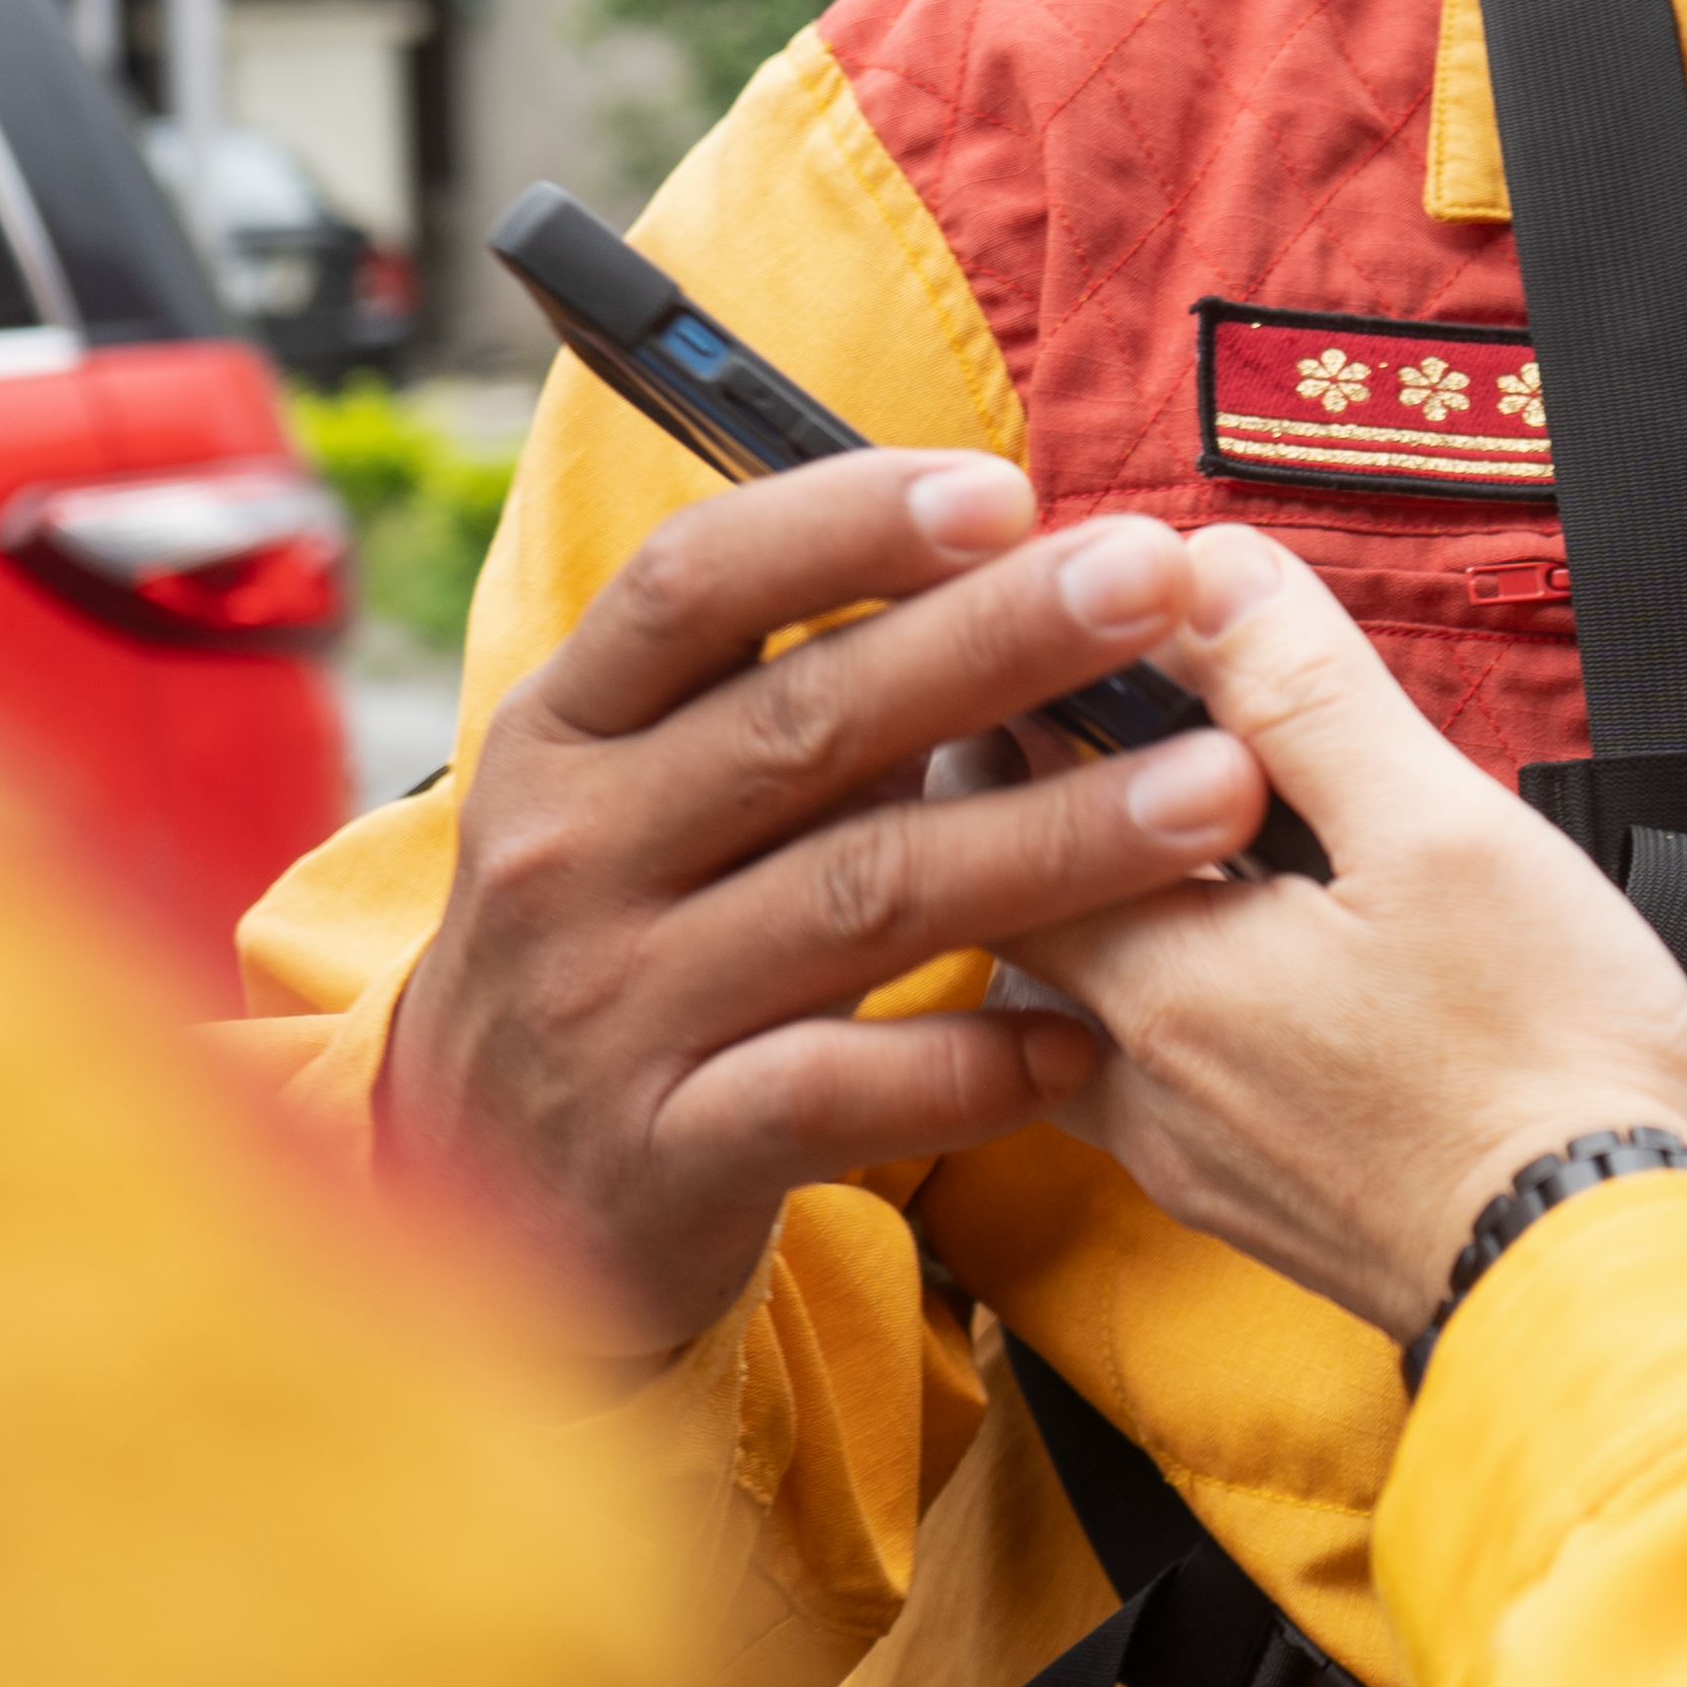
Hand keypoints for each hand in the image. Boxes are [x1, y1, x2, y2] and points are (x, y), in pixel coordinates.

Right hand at [381, 453, 1265, 1350]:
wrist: (474, 1196)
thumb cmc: (626, 940)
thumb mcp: (649, 794)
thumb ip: (799, 696)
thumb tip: (1021, 572)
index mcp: (568, 729)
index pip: (693, 585)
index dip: (847, 523)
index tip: (1004, 490)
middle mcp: (570, 854)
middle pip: (806, 724)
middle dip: (999, 642)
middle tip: (1158, 584)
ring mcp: (609, 1010)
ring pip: (858, 899)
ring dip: (1051, 841)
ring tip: (1213, 794)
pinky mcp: (660, 1157)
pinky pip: (837, 1094)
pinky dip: (968, 1065)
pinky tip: (1083, 1039)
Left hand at [1001, 530, 1686, 1345]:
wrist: (1613, 1280)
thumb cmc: (1549, 1063)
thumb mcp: (1441, 830)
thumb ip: (1305, 695)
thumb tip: (1205, 571)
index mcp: (1163, 980)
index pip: (996, 813)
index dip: (1010, 703)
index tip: (1049, 627)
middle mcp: (1141, 1081)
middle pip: (1015, 912)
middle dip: (1040, 802)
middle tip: (1089, 704)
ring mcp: (1191, 1154)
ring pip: (1074, 1008)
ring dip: (1095, 913)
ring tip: (1155, 827)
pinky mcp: (1253, 1200)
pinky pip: (1143, 1082)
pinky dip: (1155, 1001)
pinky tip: (1231, 962)